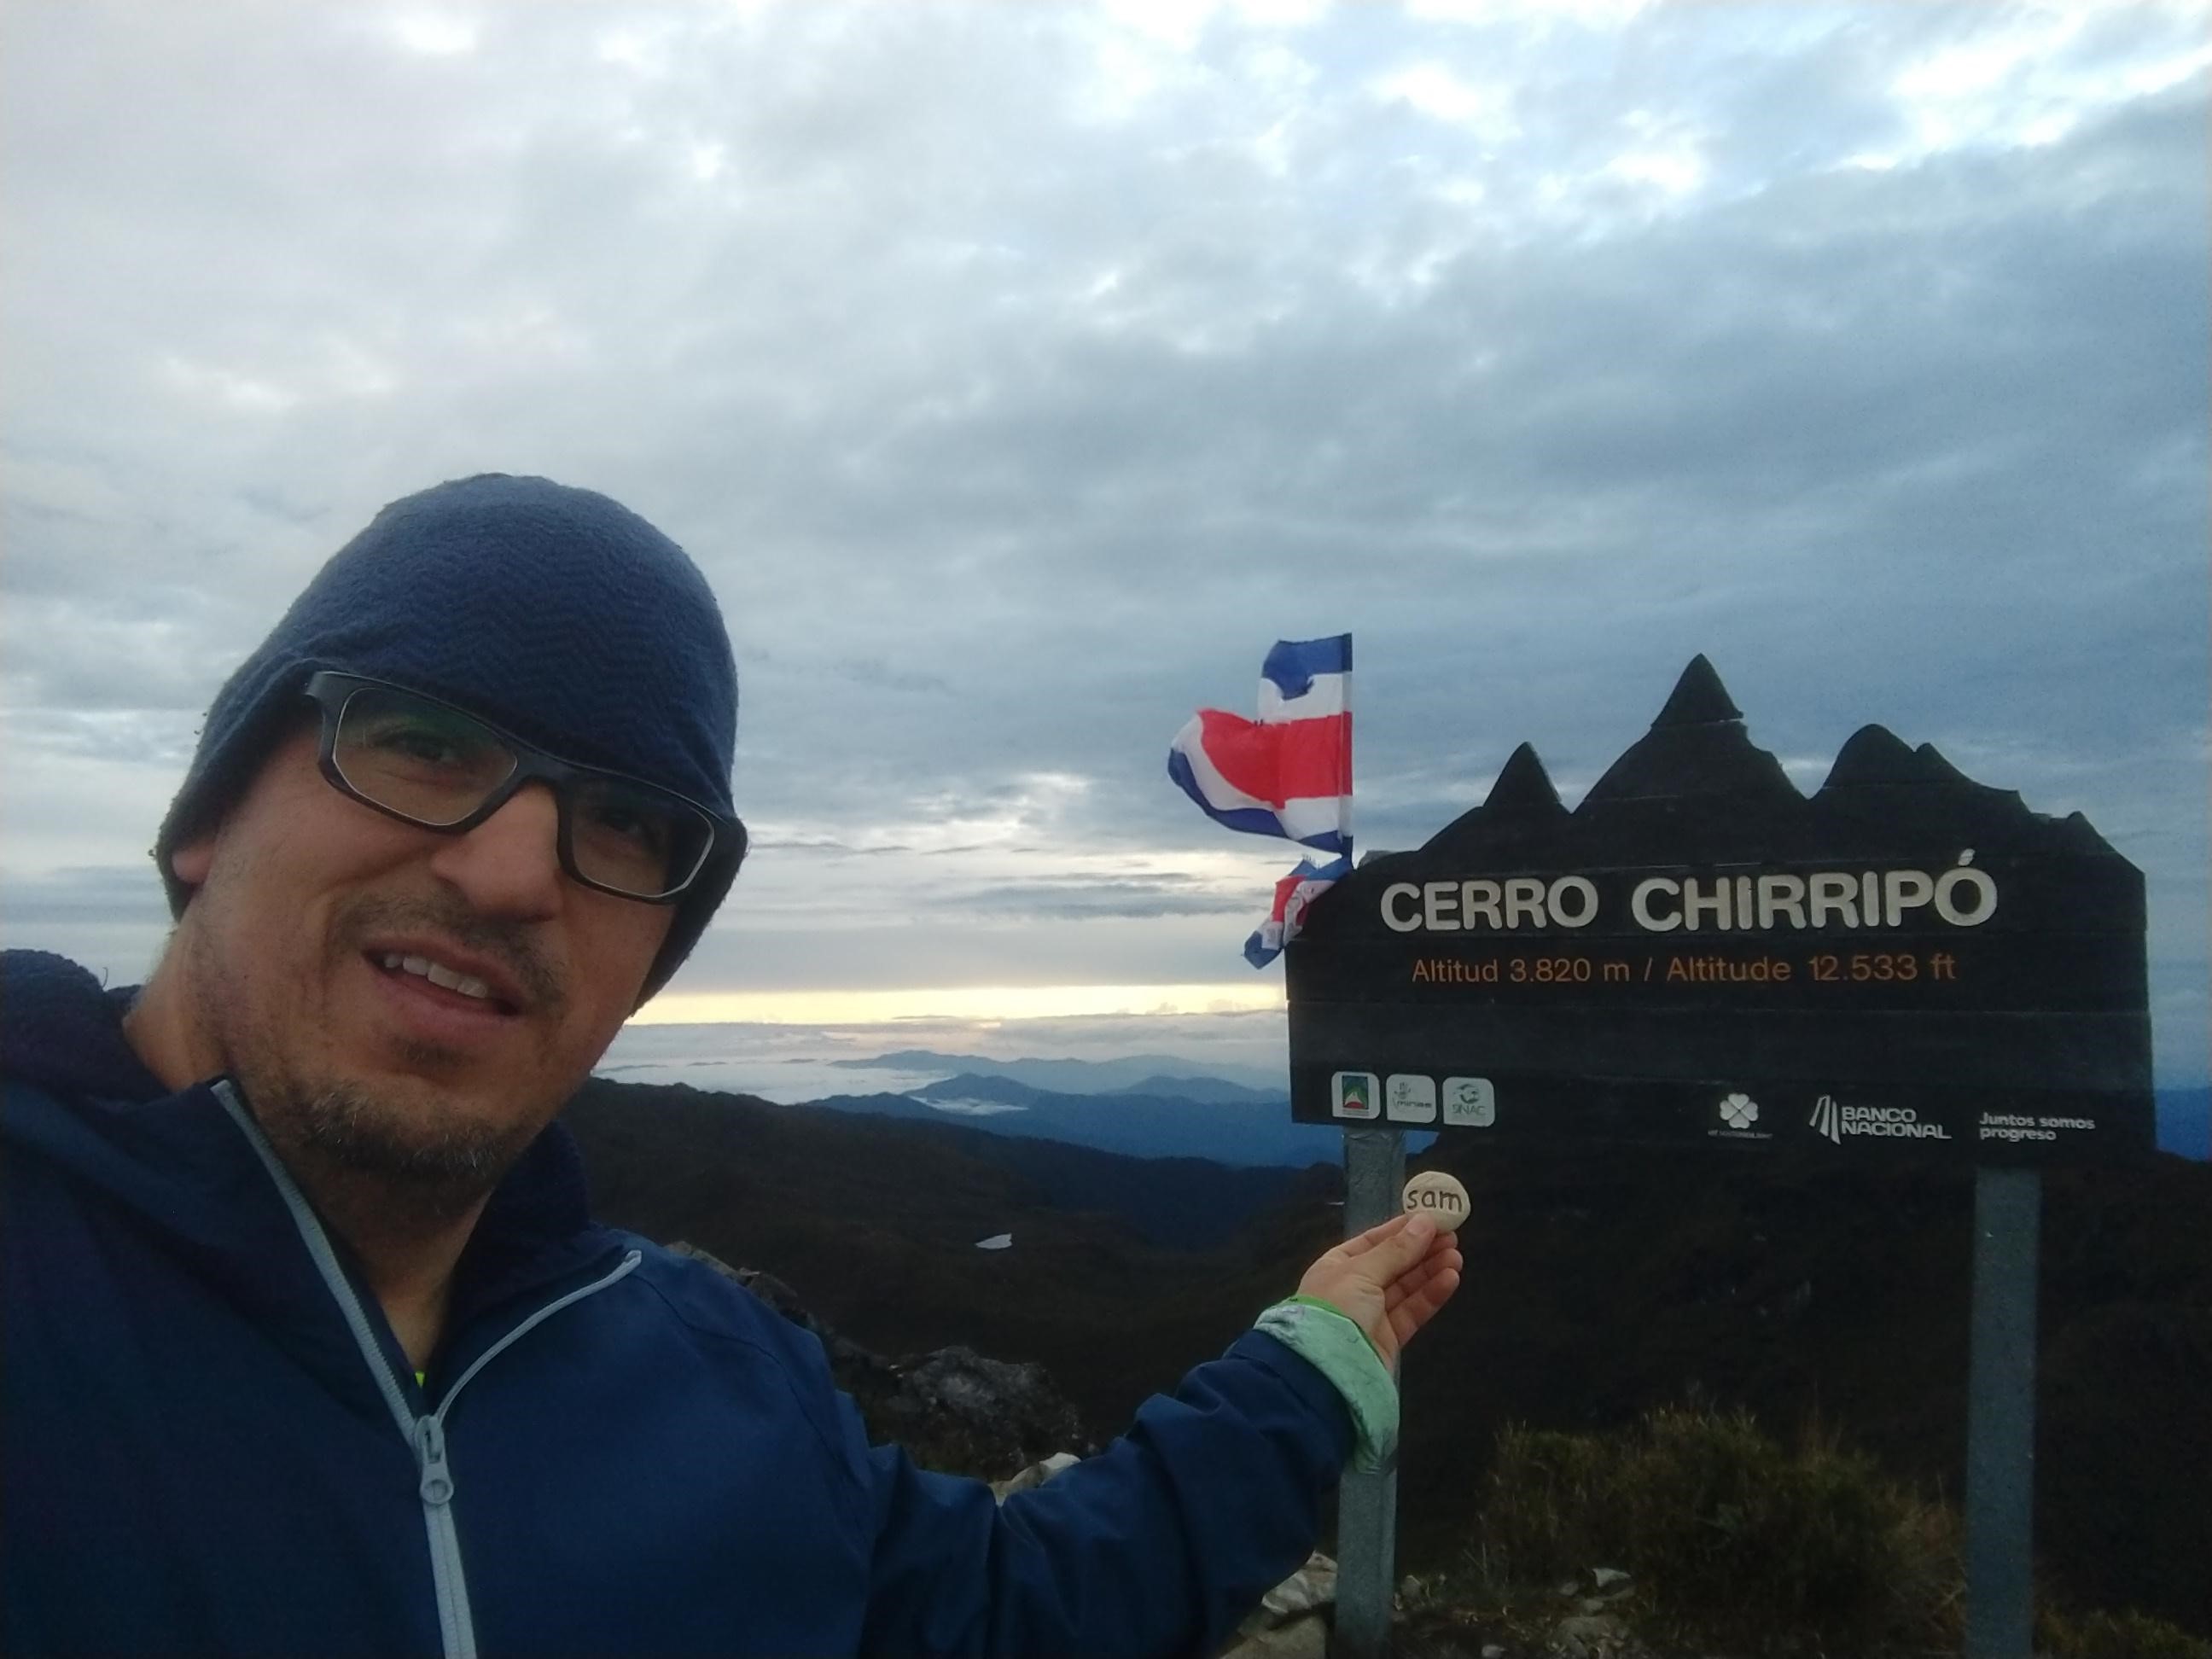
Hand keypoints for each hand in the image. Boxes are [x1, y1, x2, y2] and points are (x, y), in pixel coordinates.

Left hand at [1295, 1212, 1461, 1370]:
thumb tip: (1425, 1221)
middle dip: (1421, 1250)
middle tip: (1452, 1236)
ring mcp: (1371, 1314)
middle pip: (1393, 1264)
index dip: (1402, 1229)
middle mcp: (1353, 1288)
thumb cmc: (1336, 1308)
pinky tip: (1450, 1279)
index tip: (1430, 1218)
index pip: (1373, 1241)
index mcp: (1336, 1265)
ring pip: (1406, 1287)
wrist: (1326, 1370)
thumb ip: (1397, 1250)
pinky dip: (1430, 1295)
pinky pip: (1412, 1311)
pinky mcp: (1388, 1338)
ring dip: (1431, 1270)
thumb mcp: (1362, 1271)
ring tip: (1456, 1256)